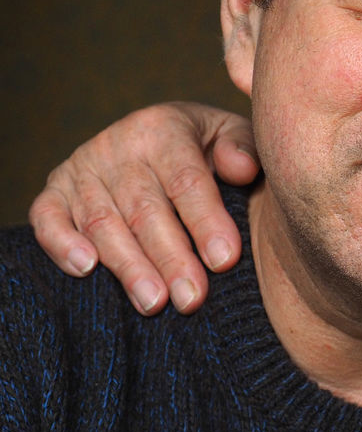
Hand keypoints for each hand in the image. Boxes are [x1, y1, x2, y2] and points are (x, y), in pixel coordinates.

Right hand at [30, 102, 257, 314]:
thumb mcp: (233, 135)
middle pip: (144, 209)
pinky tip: (85, 269)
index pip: (186, 180)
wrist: (160, 139)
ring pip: (101, 222)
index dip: (205, 221)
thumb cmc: (209, 147)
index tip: (224, 260)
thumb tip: (242, 168)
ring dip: (127, 266)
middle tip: (191, 298)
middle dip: (170, 258)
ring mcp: (81, 168)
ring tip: (153, 302)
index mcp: (164, 128)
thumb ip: (244, 147)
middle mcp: (117, 145)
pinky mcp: (54, 191)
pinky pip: (47, 218)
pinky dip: (61, 243)